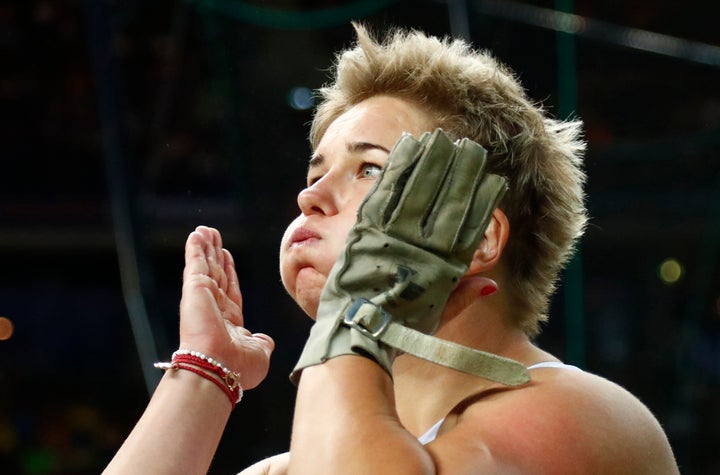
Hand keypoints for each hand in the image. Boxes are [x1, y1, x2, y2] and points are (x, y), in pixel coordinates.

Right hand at [179, 226, 273, 389]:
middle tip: (213, 236)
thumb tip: (265, 340)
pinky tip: (197, 234)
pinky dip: (196, 248)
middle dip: (214, 255)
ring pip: (205, 265)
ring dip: (205, 247)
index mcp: (229, 321)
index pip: (229, 289)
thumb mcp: (259, 353)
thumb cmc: (238, 368)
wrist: (219, 370)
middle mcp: (214, 307)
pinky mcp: (195, 289)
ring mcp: (203, 297)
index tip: (226, 256)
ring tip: (205, 230)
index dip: (228, 271)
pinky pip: (195, 263)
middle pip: (216, 273)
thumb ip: (262, 343)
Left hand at [292, 129, 527, 385]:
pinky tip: (408, 147)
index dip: (483, 201)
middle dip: (461, 171)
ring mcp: (393, 237)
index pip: (469, 226)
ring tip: (442, 138)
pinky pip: (385, 193)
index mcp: (442, 268)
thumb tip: (492, 283)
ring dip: (431, 161)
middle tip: (471, 147)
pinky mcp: (366, 229)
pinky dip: (398, 168)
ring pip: (418, 190)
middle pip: (447, 201)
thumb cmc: (397, 329)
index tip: (494, 180)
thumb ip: (462, 296)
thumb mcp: (436, 317)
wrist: (354, 334)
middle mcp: (421, 248)